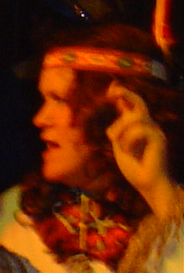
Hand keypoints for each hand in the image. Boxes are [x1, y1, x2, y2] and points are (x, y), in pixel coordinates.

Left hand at [107, 84, 181, 215]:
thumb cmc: (135, 168)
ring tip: (118, 144)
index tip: (112, 88)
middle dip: (127, 94)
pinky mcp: (159, 139)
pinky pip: (140, 130)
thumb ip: (119, 130)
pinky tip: (128, 151)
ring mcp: (155, 132)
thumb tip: (115, 115)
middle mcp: (149, 127)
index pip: (133, 107)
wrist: (148, 183)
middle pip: (140, 104)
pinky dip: (129, 140)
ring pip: (136, 118)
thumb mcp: (121, 145)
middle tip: (113, 91)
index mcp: (139, 128)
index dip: (124, 96)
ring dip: (121, 129)